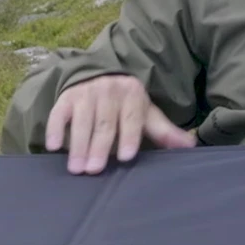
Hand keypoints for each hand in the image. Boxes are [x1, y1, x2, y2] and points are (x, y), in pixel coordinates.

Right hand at [44, 74, 196, 173]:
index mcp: (132, 95)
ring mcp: (86, 93)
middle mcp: (109, 91)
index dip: (129, 137)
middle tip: (94, 170)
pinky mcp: (66, 97)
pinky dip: (55, 128)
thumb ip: (164, 131)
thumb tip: (190, 146)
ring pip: (81, 121)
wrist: (99, 74)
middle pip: (104, 123)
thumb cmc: (126, 103)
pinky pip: (59, 113)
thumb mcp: (146, 112)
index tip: (128, 157)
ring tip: (76, 168)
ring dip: (78, 145)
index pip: (131, 118)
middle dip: (100, 147)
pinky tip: (53, 146)